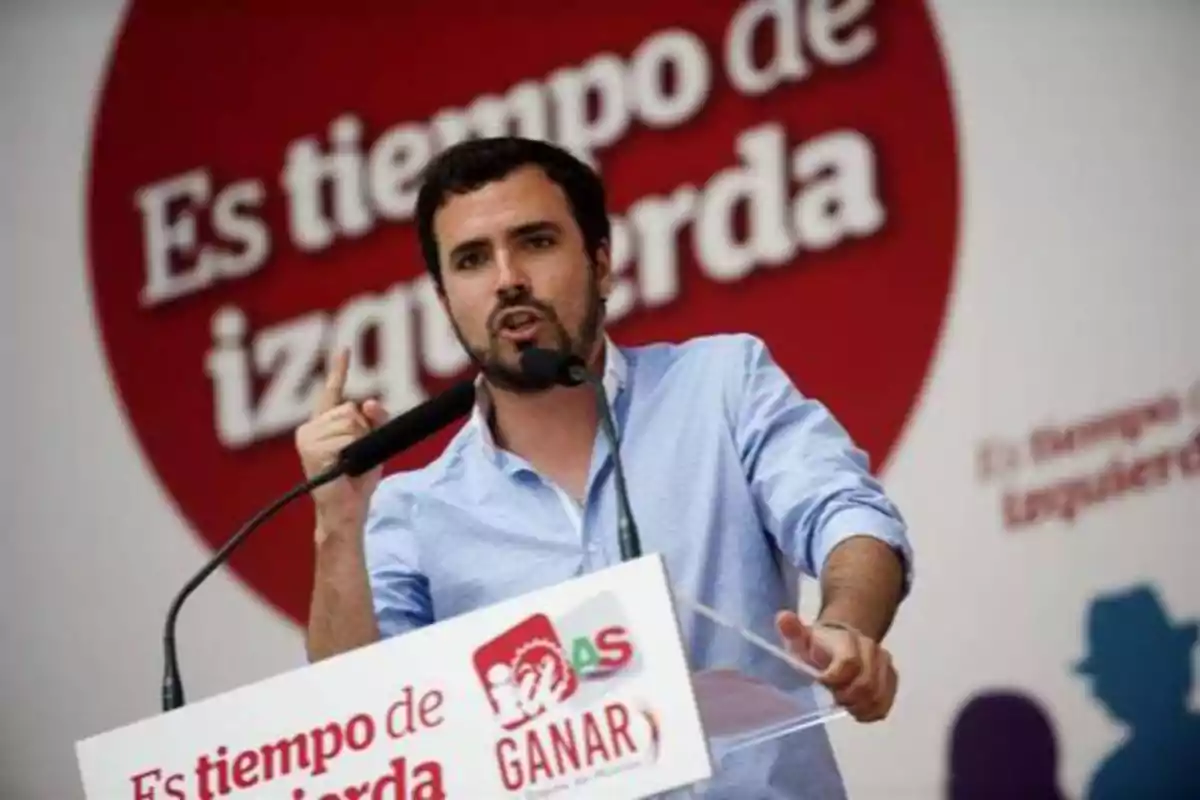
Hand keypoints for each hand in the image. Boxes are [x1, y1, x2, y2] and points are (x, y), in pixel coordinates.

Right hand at [294, 348, 387, 537]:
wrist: (348, 507)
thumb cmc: (358, 478)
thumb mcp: (374, 442)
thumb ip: (375, 418)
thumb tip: (367, 401)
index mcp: (323, 424)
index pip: (332, 390)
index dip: (339, 369)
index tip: (344, 348)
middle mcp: (310, 427)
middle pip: (350, 408)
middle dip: (362, 429)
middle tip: (355, 455)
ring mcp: (308, 437)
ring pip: (349, 420)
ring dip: (358, 441)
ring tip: (348, 462)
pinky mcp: (311, 447)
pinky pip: (345, 435)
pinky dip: (351, 449)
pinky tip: (341, 465)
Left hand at [775, 610, 897, 722]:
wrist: (844, 639)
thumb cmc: (817, 645)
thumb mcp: (801, 638)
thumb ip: (792, 630)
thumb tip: (783, 617)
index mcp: (847, 639)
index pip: (849, 663)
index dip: (834, 679)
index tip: (821, 681)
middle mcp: (871, 649)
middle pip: (866, 684)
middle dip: (847, 696)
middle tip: (833, 697)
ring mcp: (884, 664)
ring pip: (877, 696)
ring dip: (859, 707)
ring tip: (844, 704)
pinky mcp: (890, 679)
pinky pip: (885, 703)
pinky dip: (871, 712)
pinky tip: (857, 710)